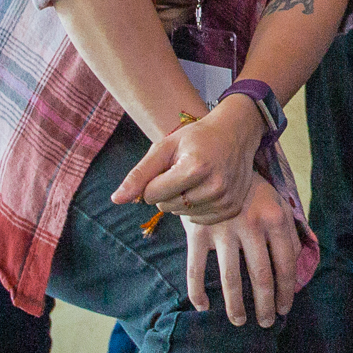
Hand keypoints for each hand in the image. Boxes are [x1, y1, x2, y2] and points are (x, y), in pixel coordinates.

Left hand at [114, 99, 260, 225]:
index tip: (167, 167)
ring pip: (181, 215)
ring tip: (197, 177)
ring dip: (181, 200)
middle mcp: (214, 187)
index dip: (153, 181)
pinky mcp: (232, 208)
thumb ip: (139, 174)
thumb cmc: (196, 138)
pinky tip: (205, 188)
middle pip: (165, 206)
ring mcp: (226, 199)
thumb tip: (116, 199)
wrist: (236, 133)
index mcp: (195, 168)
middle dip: (166, 191)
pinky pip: (198, 220)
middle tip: (183, 170)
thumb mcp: (165, 147)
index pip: (151, 194)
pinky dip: (196, 207)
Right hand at [181, 176, 305, 326]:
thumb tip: (295, 270)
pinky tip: (203, 307)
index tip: (285, 307)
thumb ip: (289, 234)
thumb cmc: (252, 191)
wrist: (216, 162)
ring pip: (231, 278)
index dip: (286, 291)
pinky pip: (195, 269)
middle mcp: (250, 226)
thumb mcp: (278, 204)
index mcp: (274, 219)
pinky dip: (197, 291)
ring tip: (240, 321)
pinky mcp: (197, 232)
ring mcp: (222, 230)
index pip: (285, 264)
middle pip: (260, 276)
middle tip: (267, 322)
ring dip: (236, 305)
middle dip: (265, 305)